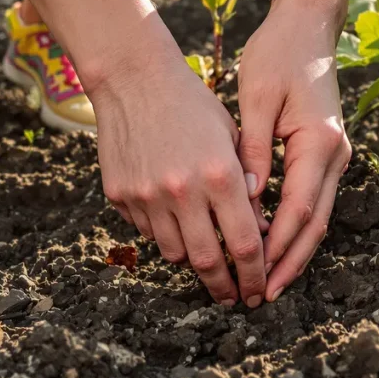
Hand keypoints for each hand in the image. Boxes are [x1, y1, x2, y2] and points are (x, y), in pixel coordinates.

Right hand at [88, 54, 268, 307]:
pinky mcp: (121, 195)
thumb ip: (245, 185)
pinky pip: (146, 231)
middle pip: (208, 262)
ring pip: (174, 252)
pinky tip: (170, 217)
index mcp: (220, 175)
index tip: (257, 291)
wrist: (133, 79)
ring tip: (204, 257)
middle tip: (233, 299)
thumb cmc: (191, 105)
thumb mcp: (230, 137)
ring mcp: (148, 196)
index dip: (254, 275)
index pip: (245, 244)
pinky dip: (163, 233)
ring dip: (193, 259)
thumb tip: (257, 232)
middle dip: (224, 287)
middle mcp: (184, 191)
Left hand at [237, 3, 351, 301]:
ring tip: (268, 280)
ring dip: (294, 250)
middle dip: (289, 262)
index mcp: (319, 142)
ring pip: (318, 216)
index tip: (255, 274)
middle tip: (263, 294)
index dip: (277, 246)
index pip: (299, 209)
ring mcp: (334, 155)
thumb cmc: (277, 55)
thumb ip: (253, 151)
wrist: (307, 26)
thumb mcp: (256, 98)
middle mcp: (334, 154)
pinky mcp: (324, 153)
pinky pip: (312, 200)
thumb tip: (246, 199)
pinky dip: (294, 227)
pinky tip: (272, 244)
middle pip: (315, 223)